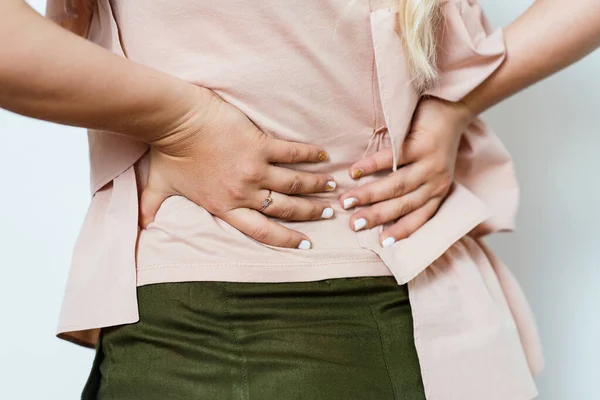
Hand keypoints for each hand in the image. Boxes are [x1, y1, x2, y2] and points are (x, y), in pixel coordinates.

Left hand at [140, 85, 335, 248]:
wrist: (174, 121)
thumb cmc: (167, 153)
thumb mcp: (159, 187)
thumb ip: (153, 210)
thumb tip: (141, 227)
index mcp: (225, 206)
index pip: (262, 231)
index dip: (286, 239)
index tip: (306, 243)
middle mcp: (243, 192)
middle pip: (285, 208)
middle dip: (310, 213)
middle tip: (329, 214)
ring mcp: (254, 168)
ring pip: (293, 182)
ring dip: (315, 186)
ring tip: (332, 189)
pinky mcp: (259, 144)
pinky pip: (291, 153)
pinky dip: (308, 155)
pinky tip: (323, 156)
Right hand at [339, 97, 473, 246]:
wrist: (454, 106)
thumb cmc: (434, 142)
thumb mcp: (431, 171)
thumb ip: (413, 188)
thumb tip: (380, 206)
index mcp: (438, 191)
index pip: (420, 217)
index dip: (401, 231)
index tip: (381, 244)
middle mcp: (436, 181)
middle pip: (403, 205)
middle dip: (376, 216)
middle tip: (353, 224)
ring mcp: (430, 162)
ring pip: (397, 185)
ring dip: (370, 195)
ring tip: (347, 200)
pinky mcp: (421, 143)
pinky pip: (392, 157)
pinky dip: (371, 165)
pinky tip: (354, 171)